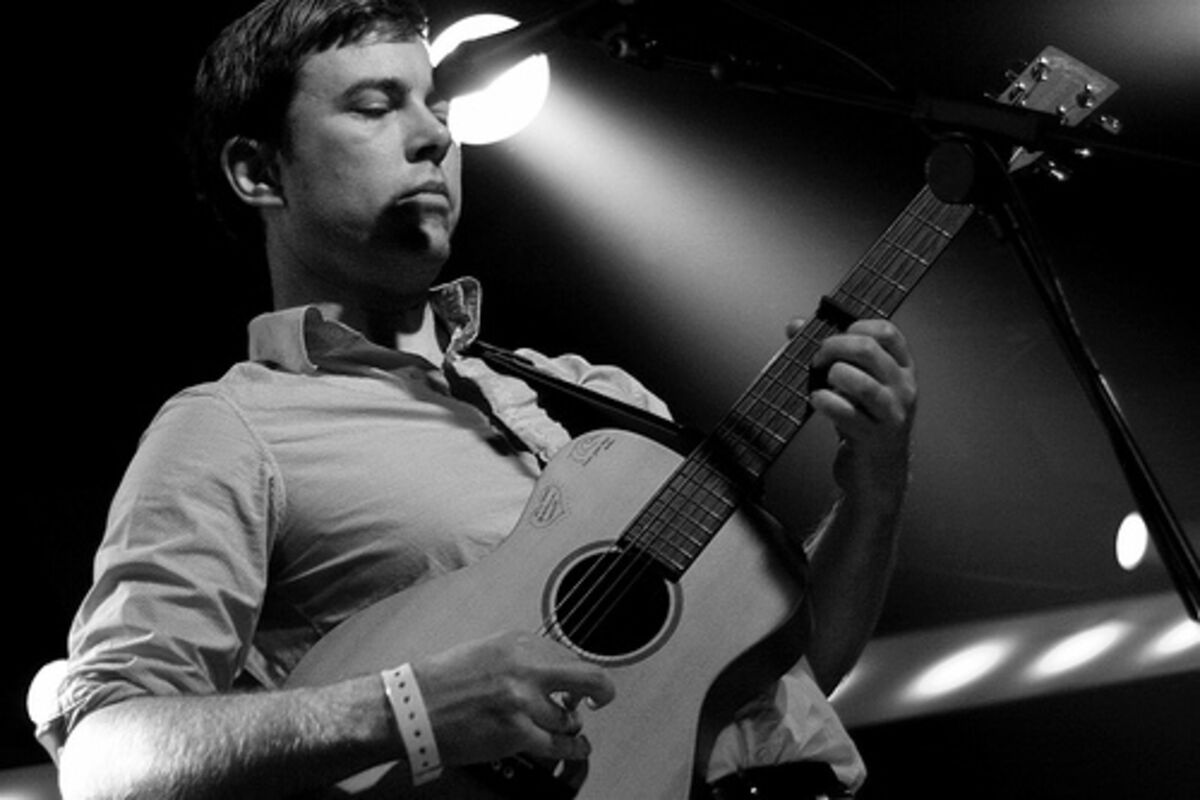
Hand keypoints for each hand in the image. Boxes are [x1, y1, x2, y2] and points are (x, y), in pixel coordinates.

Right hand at [411, 630, 614, 766]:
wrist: (410, 706)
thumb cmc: (440, 681)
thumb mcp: (486, 651)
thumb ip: (521, 660)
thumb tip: (551, 673)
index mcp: (518, 642)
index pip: (567, 653)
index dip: (575, 671)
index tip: (578, 681)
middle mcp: (525, 668)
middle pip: (588, 677)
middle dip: (601, 690)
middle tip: (601, 698)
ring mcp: (522, 701)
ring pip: (569, 718)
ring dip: (570, 725)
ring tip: (570, 728)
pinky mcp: (516, 732)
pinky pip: (558, 745)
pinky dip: (572, 748)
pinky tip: (576, 747)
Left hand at [804, 318, 916, 506]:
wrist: (876, 472)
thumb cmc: (864, 422)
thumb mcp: (853, 385)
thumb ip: (829, 354)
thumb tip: (795, 325)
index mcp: (902, 368)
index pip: (887, 332)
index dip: (855, 325)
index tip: (835, 335)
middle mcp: (903, 388)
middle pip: (869, 350)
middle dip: (833, 347)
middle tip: (816, 359)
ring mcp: (892, 414)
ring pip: (863, 383)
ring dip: (833, 376)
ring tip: (821, 383)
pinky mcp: (874, 438)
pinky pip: (848, 414)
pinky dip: (826, 402)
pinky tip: (817, 400)